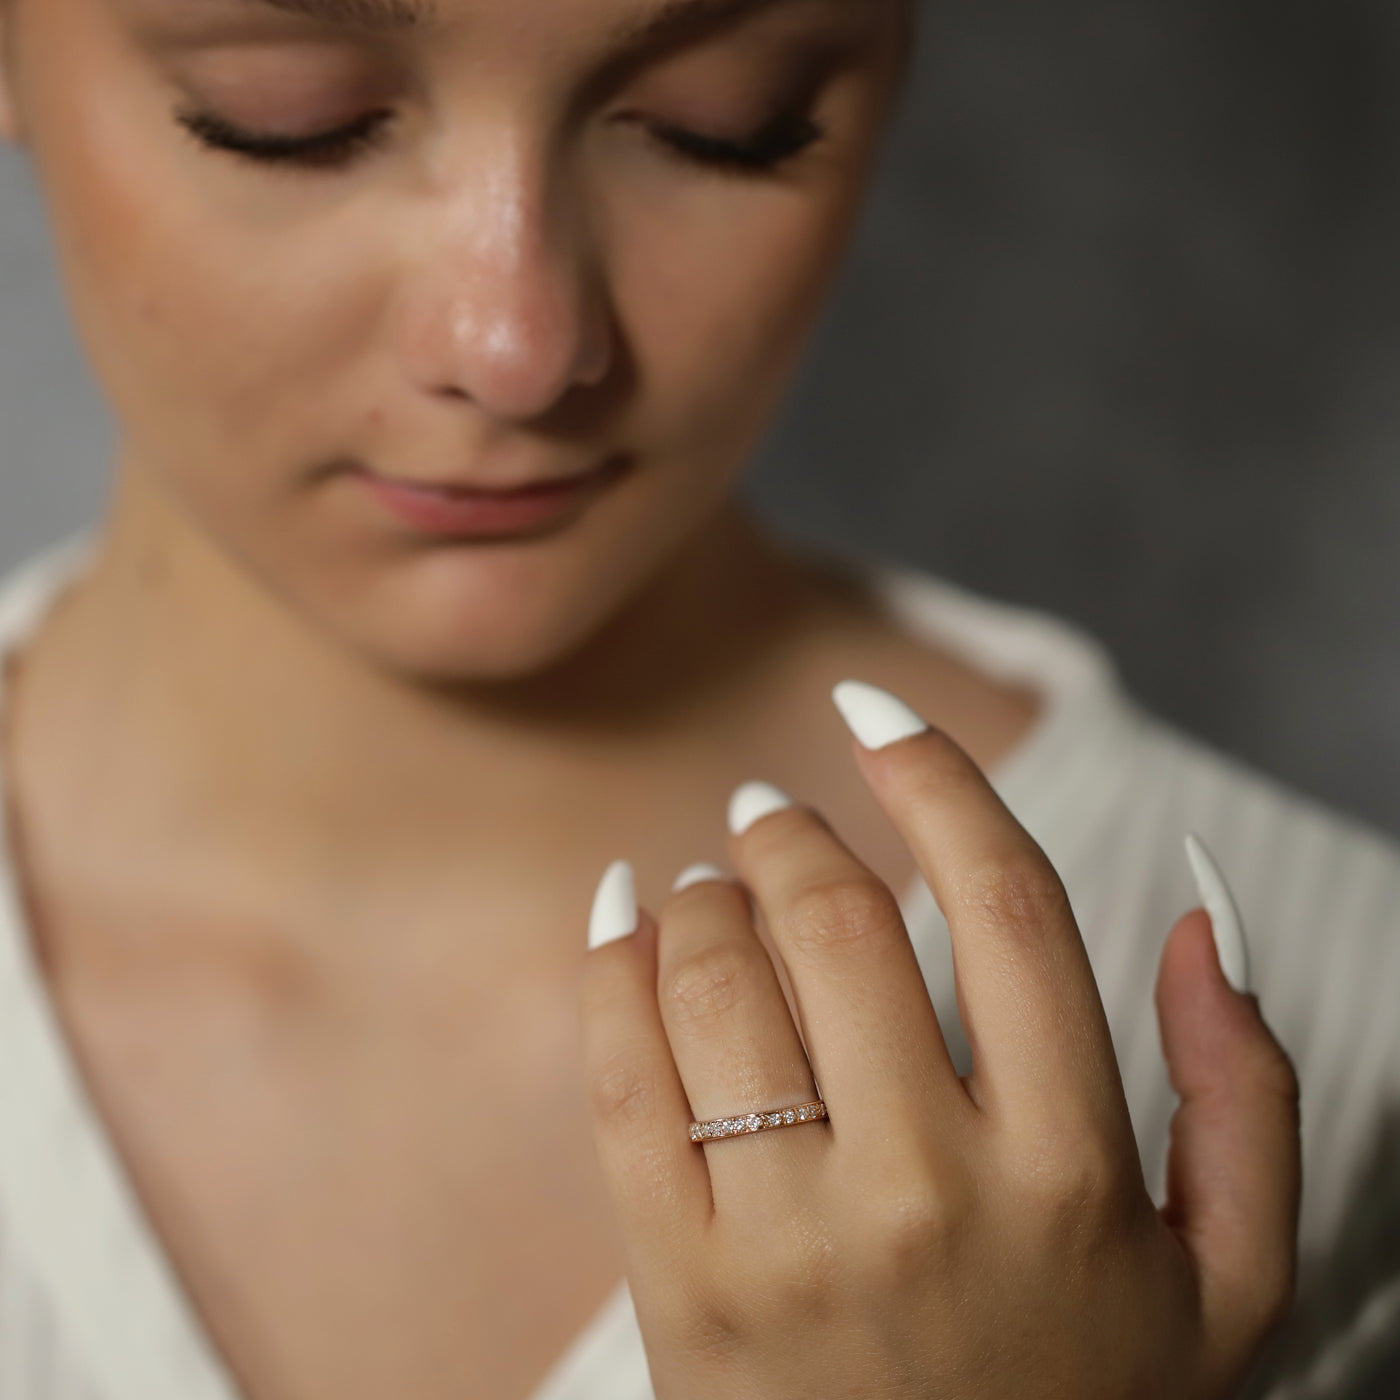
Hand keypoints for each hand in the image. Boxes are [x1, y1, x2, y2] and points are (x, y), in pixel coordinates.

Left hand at [579, 680, 1300, 1399]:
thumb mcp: (1227, 1281)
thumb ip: (1242, 1093)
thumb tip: (1199, 913)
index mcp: (1070, 1170)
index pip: (1009, 906)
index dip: (936, 778)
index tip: (872, 708)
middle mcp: (931, 1192)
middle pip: (842, 923)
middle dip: (790, 831)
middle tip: (768, 810)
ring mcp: (794, 1243)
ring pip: (721, 984)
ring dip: (703, 894)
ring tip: (707, 880)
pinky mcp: (683, 1290)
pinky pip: (623, 1083)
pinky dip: (610, 969)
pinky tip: (621, 917)